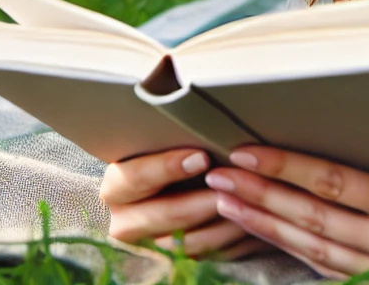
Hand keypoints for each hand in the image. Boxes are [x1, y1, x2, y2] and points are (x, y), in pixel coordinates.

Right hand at [99, 148, 272, 259]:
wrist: (160, 199)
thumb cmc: (164, 161)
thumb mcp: (155, 150)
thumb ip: (167, 136)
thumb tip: (187, 106)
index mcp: (116, 189)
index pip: (133, 179)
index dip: (166, 167)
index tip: (201, 157)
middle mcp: (125, 222)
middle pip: (165, 215)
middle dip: (202, 201)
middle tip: (231, 186)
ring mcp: (150, 247)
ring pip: (188, 243)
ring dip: (223, 224)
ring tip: (250, 203)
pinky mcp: (176, 262)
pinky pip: (205, 258)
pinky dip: (231, 242)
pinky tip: (252, 223)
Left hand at [205, 146, 368, 277]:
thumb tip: (318, 107)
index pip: (337, 183)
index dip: (286, 168)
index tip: (245, 150)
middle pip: (316, 218)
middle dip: (260, 195)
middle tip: (216, 172)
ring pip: (313, 247)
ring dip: (263, 223)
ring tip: (222, 199)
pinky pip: (326, 265)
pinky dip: (287, 245)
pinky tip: (257, 225)